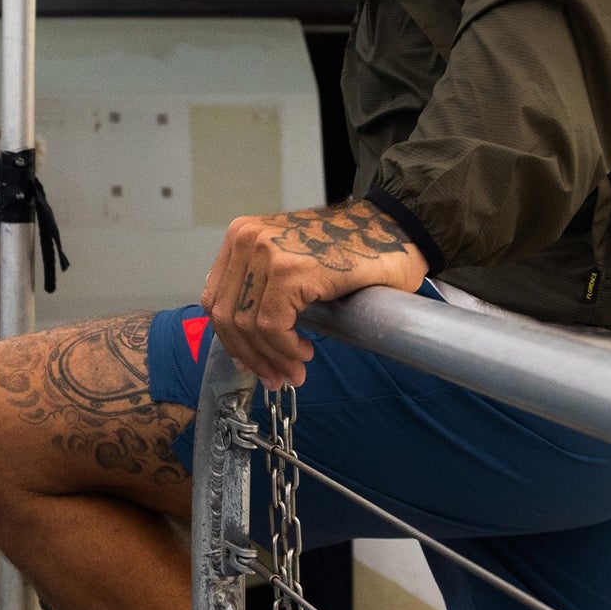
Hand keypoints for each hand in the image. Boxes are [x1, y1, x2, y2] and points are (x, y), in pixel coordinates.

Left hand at [202, 201, 428, 388]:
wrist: (393, 231)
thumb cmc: (350, 250)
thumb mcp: (289, 263)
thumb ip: (261, 289)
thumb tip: (242, 342)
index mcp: (241, 237)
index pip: (217, 299)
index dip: (231, 339)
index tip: (251, 363)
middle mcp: (247, 239)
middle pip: (227, 316)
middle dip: (251, 356)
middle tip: (276, 377)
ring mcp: (266, 252)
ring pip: (248, 326)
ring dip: (272, 357)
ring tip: (296, 368)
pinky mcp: (290, 270)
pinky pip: (272, 326)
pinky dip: (285, 348)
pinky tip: (303, 352)